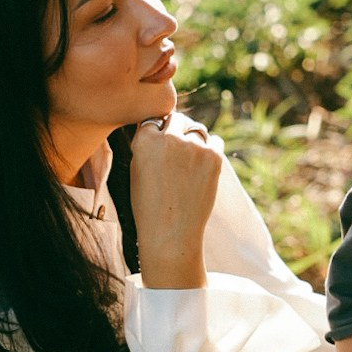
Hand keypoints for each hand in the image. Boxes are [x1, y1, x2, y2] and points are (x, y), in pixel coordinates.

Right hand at [130, 114, 221, 288]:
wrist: (170, 233)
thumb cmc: (148, 205)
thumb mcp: (136, 169)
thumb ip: (146, 144)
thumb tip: (160, 124)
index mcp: (145, 139)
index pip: (154, 119)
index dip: (158, 131)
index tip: (160, 144)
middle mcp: (169, 137)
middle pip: (177, 118)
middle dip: (176, 130)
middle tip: (177, 152)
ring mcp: (194, 146)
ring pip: (197, 128)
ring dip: (193, 139)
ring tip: (188, 163)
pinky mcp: (214, 156)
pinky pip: (215, 141)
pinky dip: (210, 149)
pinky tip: (203, 166)